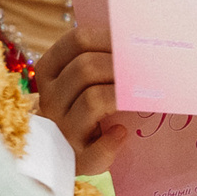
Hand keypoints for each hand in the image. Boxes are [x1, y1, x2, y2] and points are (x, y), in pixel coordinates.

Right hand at [37, 19, 132, 175]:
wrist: (66, 153)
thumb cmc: (84, 107)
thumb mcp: (81, 79)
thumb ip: (100, 57)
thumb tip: (138, 35)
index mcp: (50, 71)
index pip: (78, 40)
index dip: (110, 37)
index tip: (132, 42)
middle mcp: (50, 99)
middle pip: (86, 68)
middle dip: (121, 66)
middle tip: (147, 68)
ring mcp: (62, 130)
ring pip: (92, 100)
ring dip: (121, 95)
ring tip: (140, 94)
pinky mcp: (78, 160)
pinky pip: (96, 151)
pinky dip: (111, 142)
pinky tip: (122, 133)